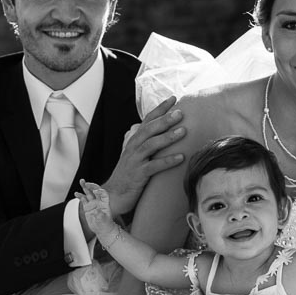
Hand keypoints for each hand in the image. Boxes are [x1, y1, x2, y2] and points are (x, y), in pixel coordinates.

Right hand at [75, 180, 116, 235]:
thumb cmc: (106, 225)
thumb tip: (96, 211)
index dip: (100, 191)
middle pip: (95, 191)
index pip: (103, 194)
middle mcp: (99, 202)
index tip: (96, 191)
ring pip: (88, 193)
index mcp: (105, 203)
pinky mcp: (87, 207)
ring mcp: (93, 204)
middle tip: (86, 183)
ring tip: (81, 182)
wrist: (102, 229)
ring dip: (85, 187)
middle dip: (91, 186)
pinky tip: (77, 193)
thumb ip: (100, 215)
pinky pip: (83, 200)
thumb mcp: (104, 220)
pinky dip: (80, 196)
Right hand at [102, 96, 184, 218]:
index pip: (147, 121)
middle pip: (149, 129)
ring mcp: (135, 161)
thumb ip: (147, 145)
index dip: (159, 109)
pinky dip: (167, 161)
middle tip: (180, 112)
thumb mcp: (137, 156)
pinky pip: (154, 166)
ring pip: (151, 145)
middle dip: (165, 119)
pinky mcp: (138, 175)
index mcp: (134, 141)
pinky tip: (181, 157)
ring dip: (168, 137)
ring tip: (183, 131)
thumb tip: (162, 134)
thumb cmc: (128, 176)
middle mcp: (133, 148)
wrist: (112, 196)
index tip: (173, 98)